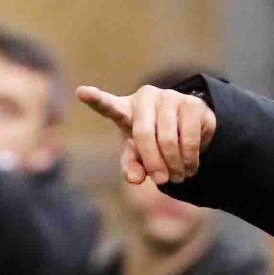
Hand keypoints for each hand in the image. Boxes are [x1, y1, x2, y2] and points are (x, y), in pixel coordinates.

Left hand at [76, 85, 216, 184]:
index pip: (108, 106)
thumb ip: (131, 166)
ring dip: (174, 165)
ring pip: (168, 139)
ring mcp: (170, 97)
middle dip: (153, 163)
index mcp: (125, 110)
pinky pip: (189, 138)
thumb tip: (134, 178)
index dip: (95, 99)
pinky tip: (190, 168)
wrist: (189, 130)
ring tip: (177, 177)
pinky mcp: (192, 104)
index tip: (81, 92)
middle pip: (143, 134)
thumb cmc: (154, 143)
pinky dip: (189, 160)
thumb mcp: (138, 157)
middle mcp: (146, 97)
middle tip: (162, 182)